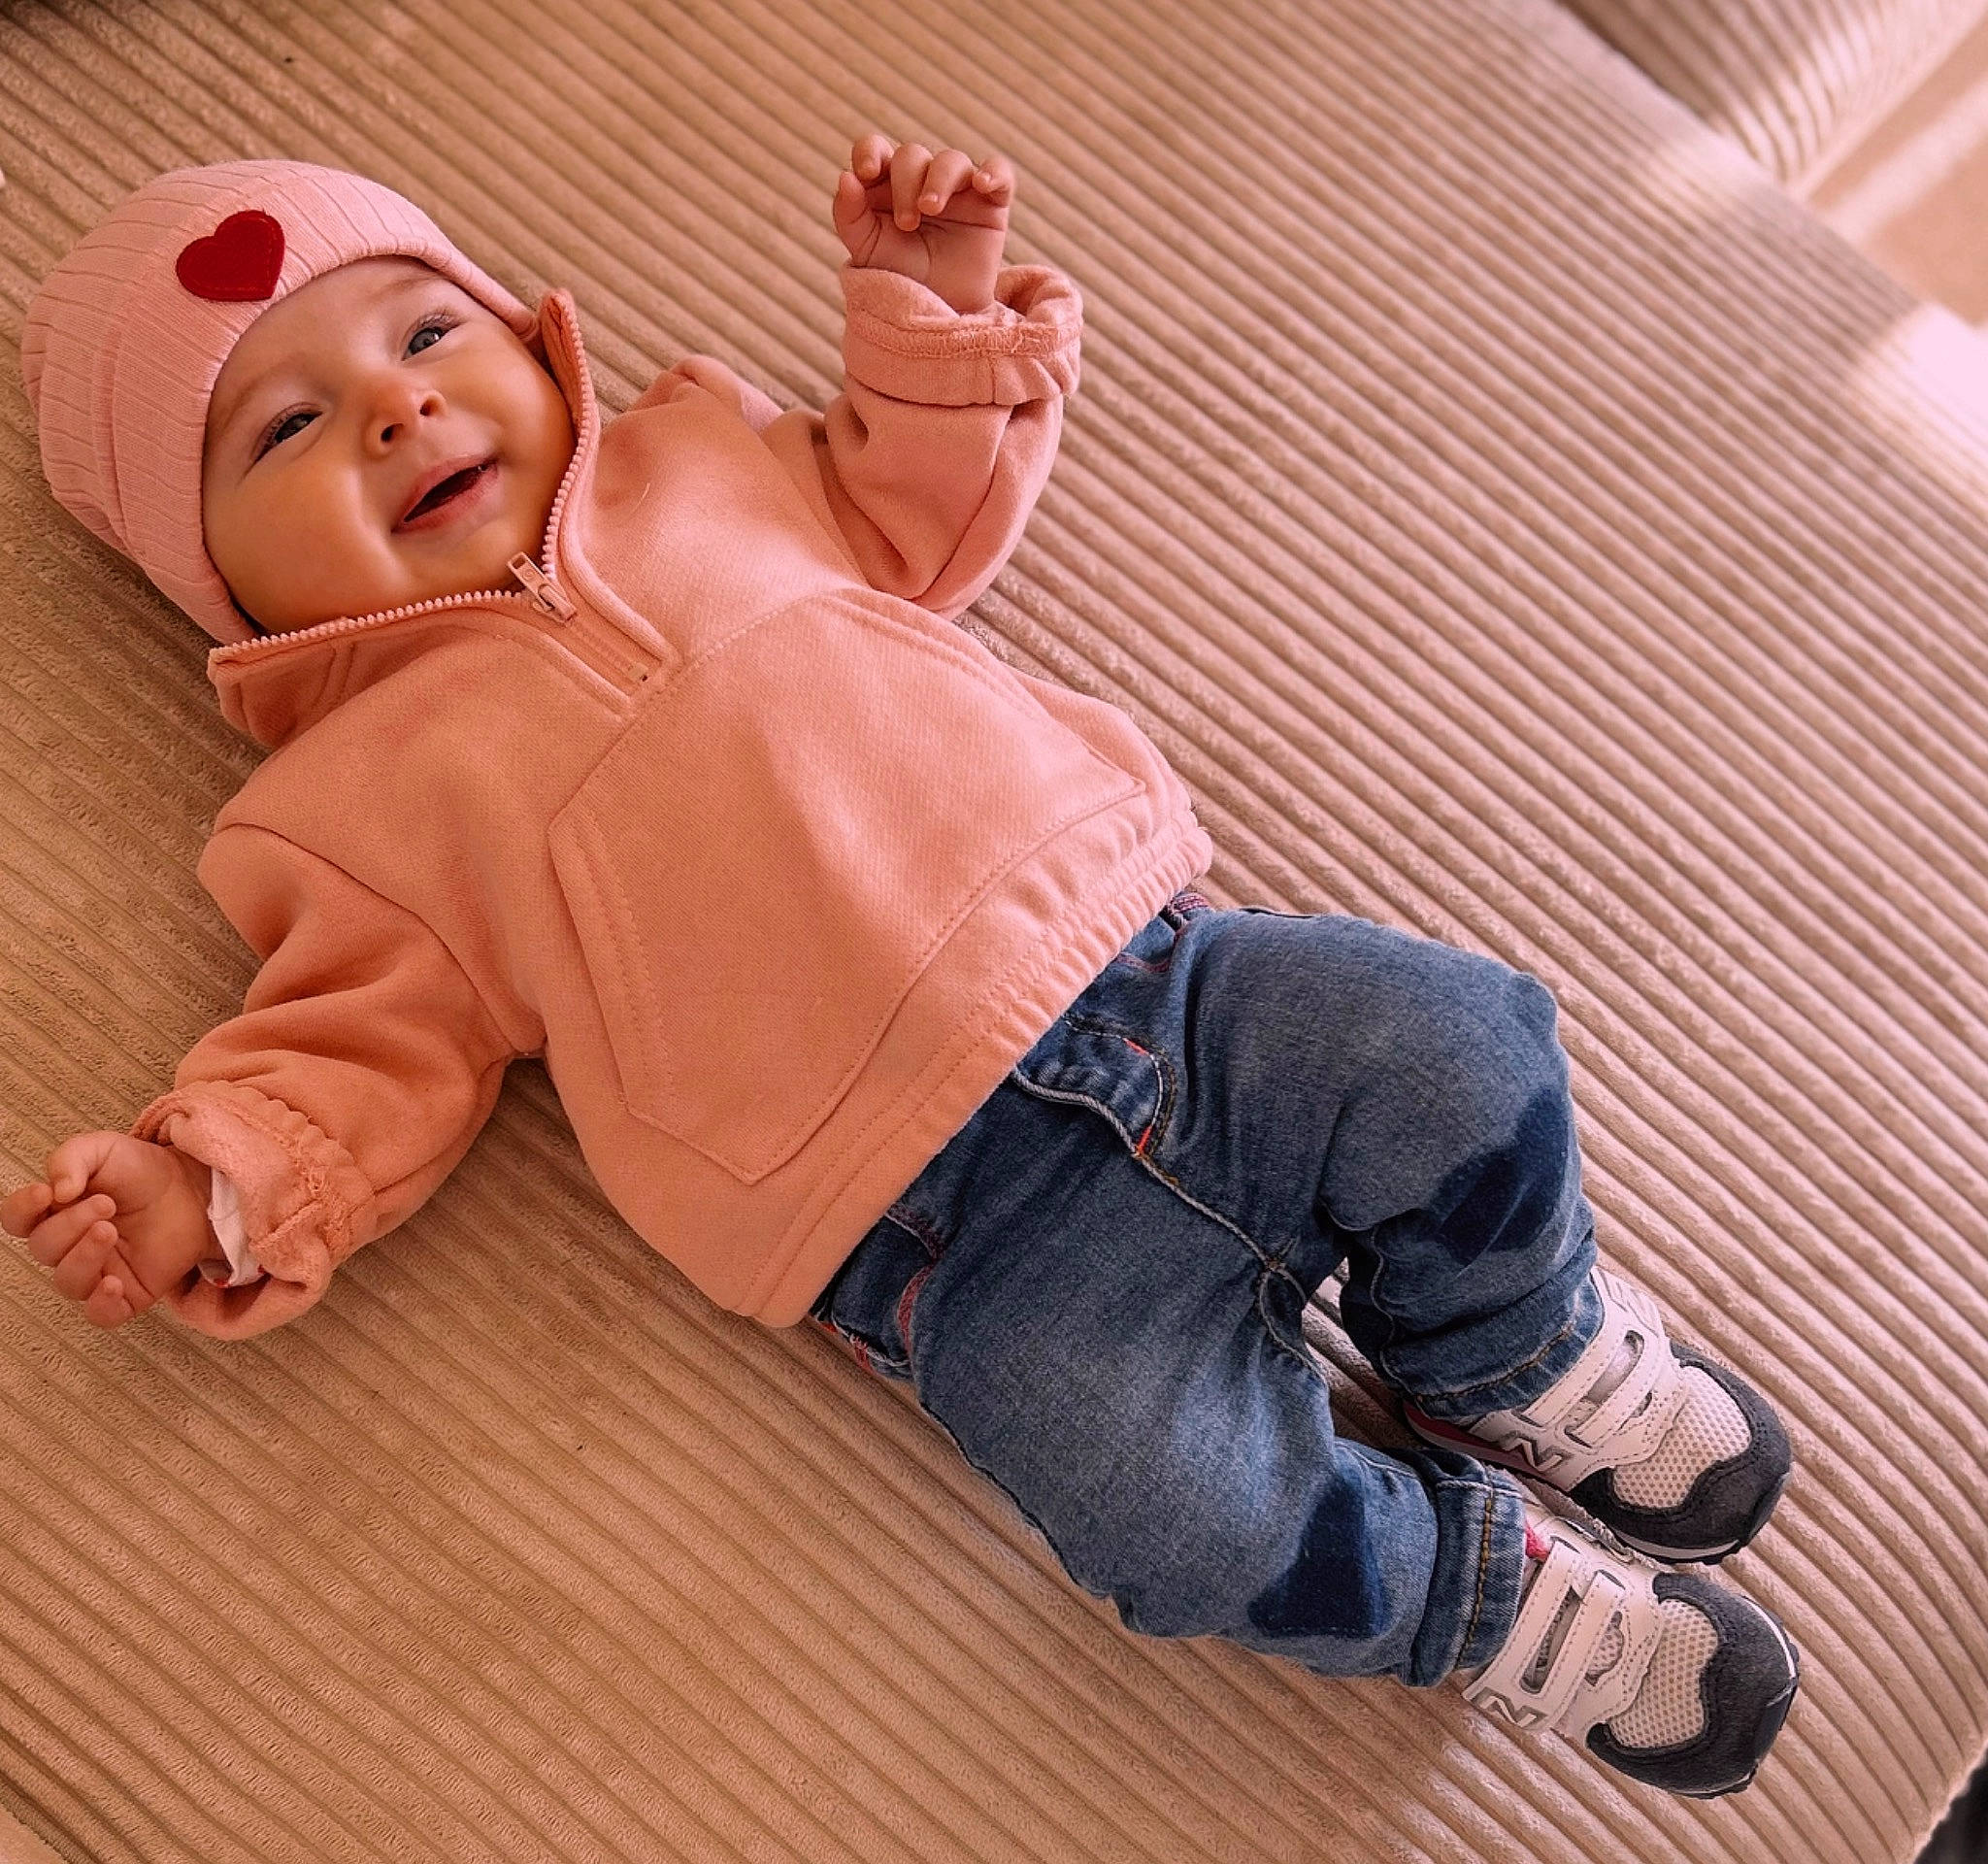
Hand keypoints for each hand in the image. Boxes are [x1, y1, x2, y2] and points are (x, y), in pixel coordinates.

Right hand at [2, 1132, 217, 1329]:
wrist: (192, 1188)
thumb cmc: (142, 1171)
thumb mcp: (103, 1149)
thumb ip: (70, 1159)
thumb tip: (54, 1190)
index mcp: (54, 1211)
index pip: (17, 1220)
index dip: (21, 1210)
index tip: (44, 1193)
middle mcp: (69, 1245)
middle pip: (44, 1249)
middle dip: (70, 1224)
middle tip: (105, 1203)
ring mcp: (96, 1271)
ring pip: (68, 1281)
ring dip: (85, 1256)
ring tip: (110, 1230)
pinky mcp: (126, 1293)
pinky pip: (101, 1315)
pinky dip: (101, 1304)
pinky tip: (113, 1283)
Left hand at [832, 131, 1015, 314]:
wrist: (937, 312)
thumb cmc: (899, 278)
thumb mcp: (866, 250)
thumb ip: (849, 215)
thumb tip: (845, 176)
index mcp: (885, 184)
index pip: (876, 149)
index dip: (870, 151)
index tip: (867, 172)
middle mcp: (921, 179)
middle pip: (912, 155)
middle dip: (905, 183)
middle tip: (906, 224)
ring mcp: (958, 188)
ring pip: (952, 160)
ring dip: (939, 179)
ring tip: (932, 210)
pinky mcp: (991, 201)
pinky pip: (999, 172)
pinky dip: (993, 172)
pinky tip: (982, 184)